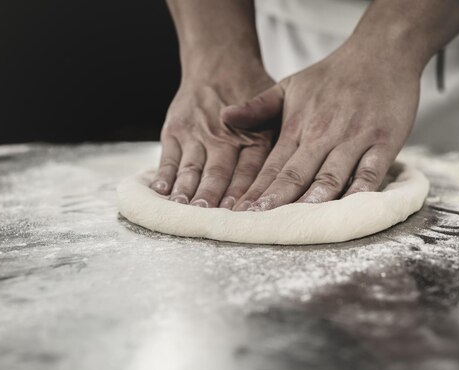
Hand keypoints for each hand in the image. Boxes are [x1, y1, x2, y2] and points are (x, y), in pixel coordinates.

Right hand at [150, 65, 275, 208]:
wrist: (219, 61)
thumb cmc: (253, 95)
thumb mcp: (277, 110)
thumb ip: (282, 142)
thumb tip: (296, 178)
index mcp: (253, 135)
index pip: (249, 171)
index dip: (243, 193)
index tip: (239, 214)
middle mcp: (224, 136)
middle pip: (217, 173)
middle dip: (211, 197)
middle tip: (206, 217)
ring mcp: (197, 133)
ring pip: (191, 169)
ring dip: (187, 191)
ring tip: (182, 210)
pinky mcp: (175, 131)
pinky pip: (169, 158)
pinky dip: (164, 176)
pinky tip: (162, 191)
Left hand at [221, 39, 421, 210]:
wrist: (381, 51)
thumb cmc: (332, 74)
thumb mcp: (289, 85)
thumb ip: (258, 106)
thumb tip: (223, 117)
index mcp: (297, 126)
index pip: (272, 166)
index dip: (255, 191)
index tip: (239, 213)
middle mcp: (322, 135)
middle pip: (295, 175)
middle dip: (275, 203)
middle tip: (258, 226)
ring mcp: (354, 139)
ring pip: (330, 177)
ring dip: (311, 202)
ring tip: (295, 225)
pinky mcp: (384, 142)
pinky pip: (371, 173)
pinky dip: (359, 193)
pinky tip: (347, 212)